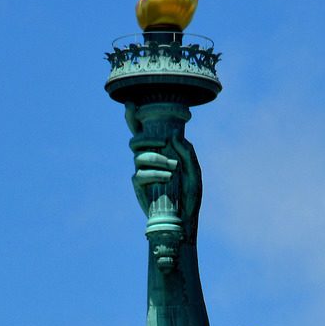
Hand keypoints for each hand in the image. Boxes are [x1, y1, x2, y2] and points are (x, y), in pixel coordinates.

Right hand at [126, 103, 202, 234]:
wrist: (185, 221)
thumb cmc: (190, 196)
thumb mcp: (194, 172)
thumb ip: (187, 153)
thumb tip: (174, 136)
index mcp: (160, 152)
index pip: (143, 132)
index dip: (133, 118)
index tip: (130, 104)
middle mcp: (148, 160)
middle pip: (135, 140)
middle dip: (147, 136)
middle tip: (163, 142)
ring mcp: (142, 172)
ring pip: (138, 155)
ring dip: (156, 158)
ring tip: (172, 168)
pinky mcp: (139, 186)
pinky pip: (139, 173)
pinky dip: (154, 173)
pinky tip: (167, 178)